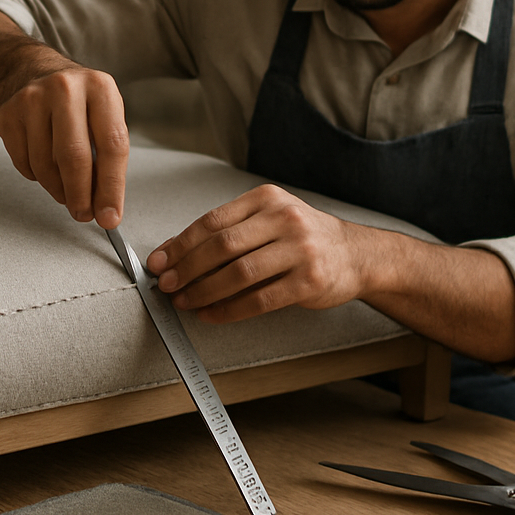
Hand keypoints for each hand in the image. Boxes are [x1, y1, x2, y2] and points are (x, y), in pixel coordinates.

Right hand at [0, 65, 129, 227]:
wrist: (36, 74)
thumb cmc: (79, 104)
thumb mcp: (104, 118)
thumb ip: (108, 160)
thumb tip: (106, 209)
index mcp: (100, 87)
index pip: (111, 145)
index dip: (111, 187)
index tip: (110, 216)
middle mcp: (65, 88)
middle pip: (73, 157)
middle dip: (80, 196)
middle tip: (84, 214)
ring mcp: (31, 99)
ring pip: (45, 165)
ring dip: (58, 189)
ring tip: (66, 189)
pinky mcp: (7, 114)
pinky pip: (24, 164)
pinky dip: (37, 177)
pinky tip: (46, 166)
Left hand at [145, 185, 373, 321]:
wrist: (356, 254)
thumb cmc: (303, 238)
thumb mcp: (270, 218)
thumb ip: (230, 231)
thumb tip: (177, 253)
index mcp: (266, 199)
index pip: (213, 220)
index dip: (180, 243)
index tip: (159, 262)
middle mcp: (284, 218)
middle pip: (222, 246)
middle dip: (187, 268)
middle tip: (166, 285)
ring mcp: (299, 250)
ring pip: (239, 274)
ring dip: (204, 291)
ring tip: (185, 302)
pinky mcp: (309, 281)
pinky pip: (260, 300)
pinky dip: (230, 310)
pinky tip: (212, 314)